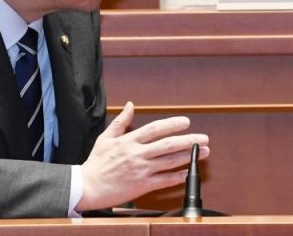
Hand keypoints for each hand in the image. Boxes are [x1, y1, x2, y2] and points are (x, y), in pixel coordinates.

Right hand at [75, 101, 209, 210]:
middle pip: (168, 145)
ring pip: (170, 162)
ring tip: (204, 152)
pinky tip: (189, 172)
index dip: (172, 124)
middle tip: (204, 137)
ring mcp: (141, 170)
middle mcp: (137, 154)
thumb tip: (131, 105)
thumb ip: (121, 122)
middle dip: (189, 140)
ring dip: (189, 156)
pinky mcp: (142, 185)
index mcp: (129, 142)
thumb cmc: (96, 163)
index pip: (155, 129)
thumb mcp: (105, 138)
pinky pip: (164, 180)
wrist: (87, 187)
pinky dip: (178, 176)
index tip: (186, 122)